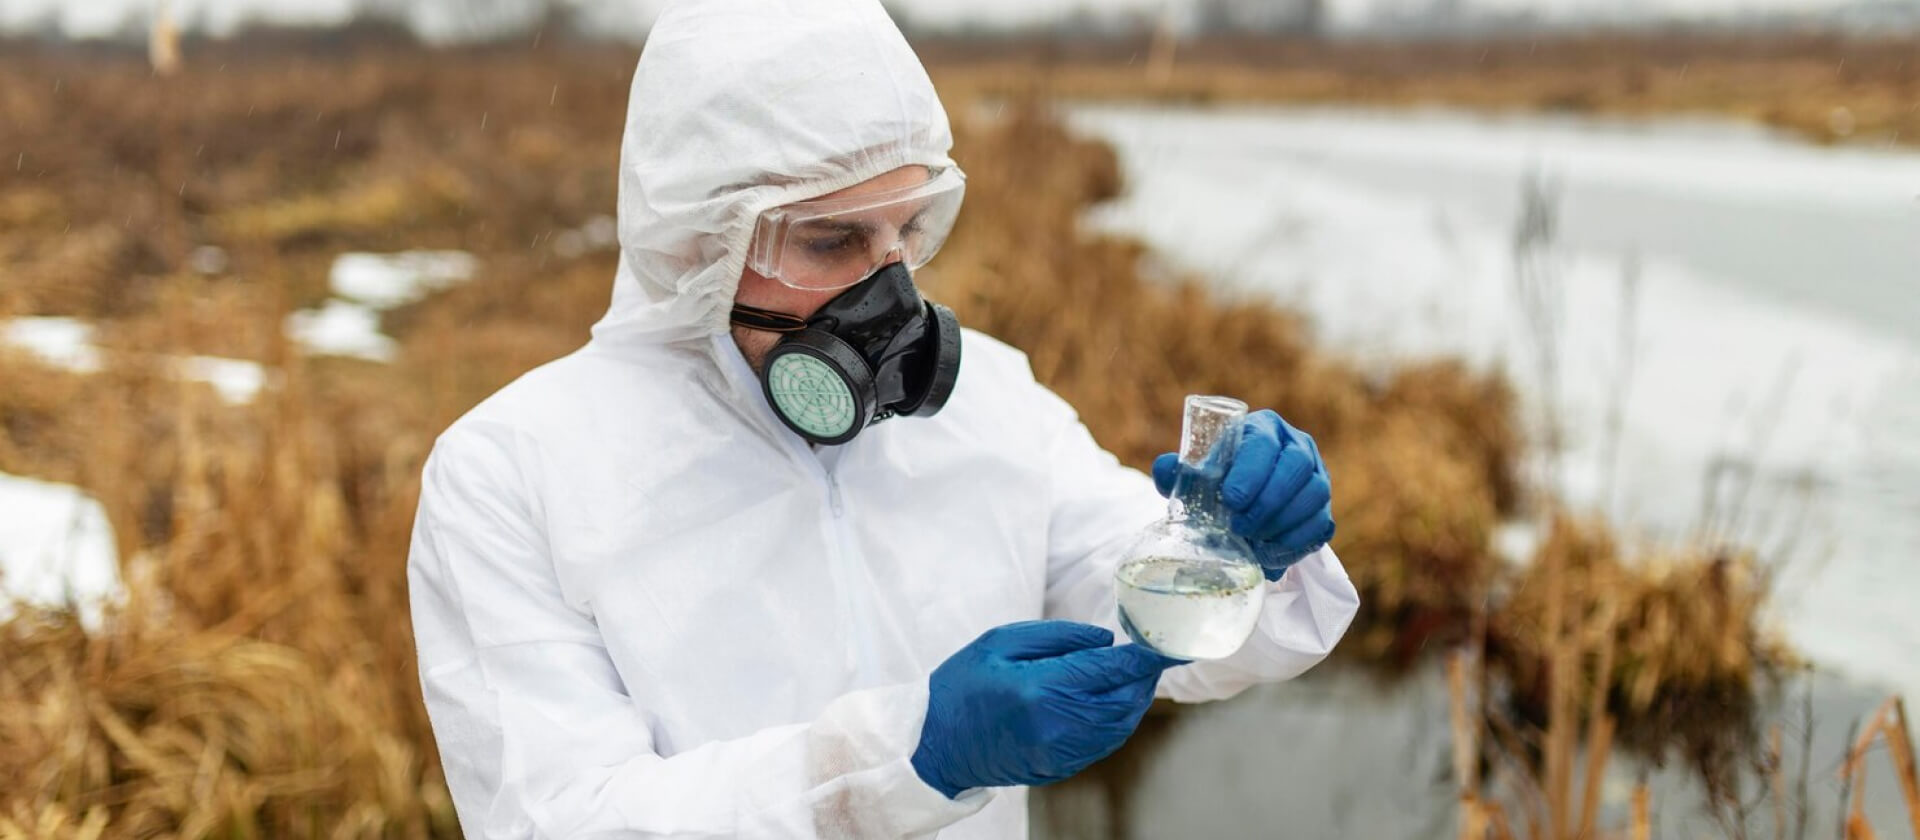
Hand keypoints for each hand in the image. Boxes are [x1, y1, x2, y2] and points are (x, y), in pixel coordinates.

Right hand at [911, 621, 1182, 797]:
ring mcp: (1060, 751)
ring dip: (1135, 700)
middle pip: (1124, 701)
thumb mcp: (999, 643)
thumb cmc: (961, 686)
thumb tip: (1105, 641)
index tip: (1164, 645)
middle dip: (1143, 678)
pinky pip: (1103, 743)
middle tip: (1149, 657)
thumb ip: (1056, 637)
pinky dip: (1118, 721)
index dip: (1143, 657)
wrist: (934, 745)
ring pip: (1119, 725)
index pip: (1110, 670)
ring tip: (1135, 677)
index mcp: (1040, 688)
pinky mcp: (1059, 767)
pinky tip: (1113, 703)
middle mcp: (1057, 725)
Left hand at [1153, 409, 1333, 580]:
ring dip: (1283, 523)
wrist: (1243, 504)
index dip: (1251, 471)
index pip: (1264, 443)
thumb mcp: (1195, 475)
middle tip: (1241, 527)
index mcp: (1264, 429)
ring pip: (1314, 494)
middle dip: (1268, 500)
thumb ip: (1176, 471)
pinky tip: (1272, 554)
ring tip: (1254, 541)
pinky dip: (1296, 543)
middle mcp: (1297, 446)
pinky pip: (1321, 524)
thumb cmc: (1218, 481)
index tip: (1231, 499)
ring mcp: (1316, 476)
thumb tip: (1165, 470)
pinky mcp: (1324, 508)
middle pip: (1296, 467)